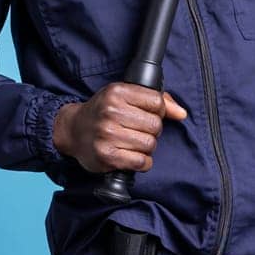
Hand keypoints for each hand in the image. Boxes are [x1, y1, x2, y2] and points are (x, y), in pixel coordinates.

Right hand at [52, 83, 187, 173]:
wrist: (73, 130)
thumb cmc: (103, 111)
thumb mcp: (125, 96)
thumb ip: (156, 100)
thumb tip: (182, 113)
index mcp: (117, 92)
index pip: (157, 102)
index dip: (158, 111)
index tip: (148, 114)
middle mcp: (111, 112)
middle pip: (155, 125)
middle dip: (152, 131)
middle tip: (138, 131)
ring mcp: (107, 135)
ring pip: (150, 145)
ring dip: (146, 148)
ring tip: (133, 143)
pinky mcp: (107, 156)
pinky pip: (141, 162)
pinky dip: (142, 162)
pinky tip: (131, 156)